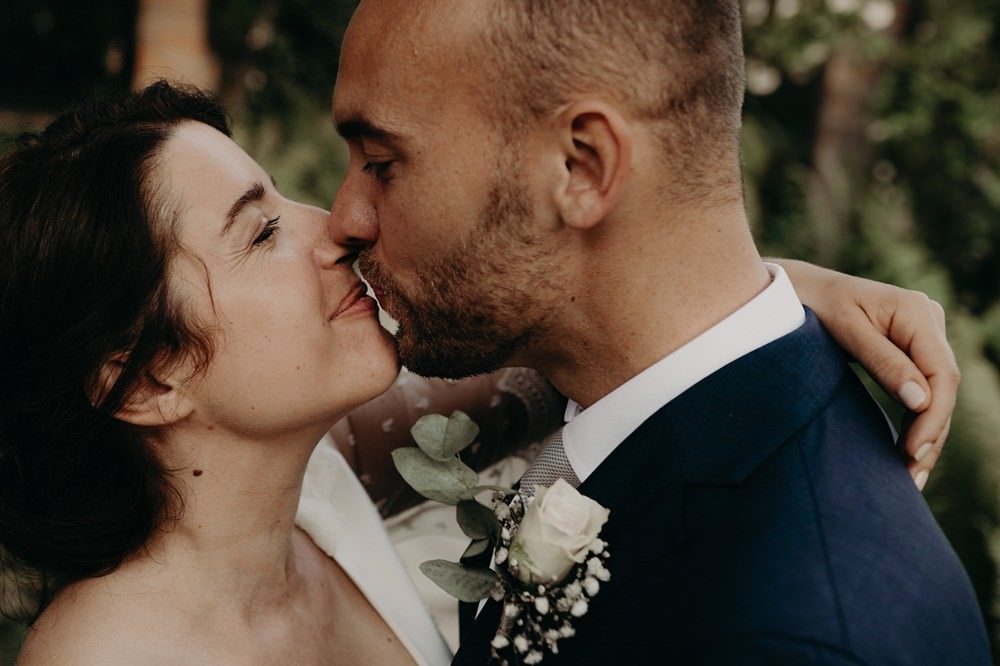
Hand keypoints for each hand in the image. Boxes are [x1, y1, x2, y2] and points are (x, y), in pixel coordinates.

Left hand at [776, 260, 959, 489]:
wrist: (799, 289)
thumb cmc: (815, 305)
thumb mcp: (845, 330)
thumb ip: (883, 362)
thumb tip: (922, 401)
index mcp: (917, 312)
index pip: (942, 373)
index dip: (933, 416)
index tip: (913, 451)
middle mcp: (928, 322)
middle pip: (944, 388)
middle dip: (931, 434)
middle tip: (911, 476)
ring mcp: (923, 336)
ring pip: (937, 394)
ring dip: (927, 435)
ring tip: (910, 476)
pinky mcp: (912, 351)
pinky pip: (923, 390)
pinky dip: (916, 422)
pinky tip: (908, 453)